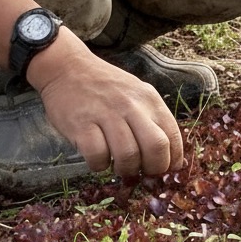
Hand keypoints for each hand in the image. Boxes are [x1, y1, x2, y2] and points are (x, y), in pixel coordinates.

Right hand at [27, 36, 183, 176]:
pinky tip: (97, 157)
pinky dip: (99, 165)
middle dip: (152, 169)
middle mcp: (132, 105)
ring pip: (128, 157)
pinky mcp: (82, 126)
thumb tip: (167, 159)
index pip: (173, 136)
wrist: (67, 69)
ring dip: (125, 170)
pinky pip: (98, 158)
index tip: (162, 172)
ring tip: (117, 165)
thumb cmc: (105, 87)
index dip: (171, 161)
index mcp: (149, 98)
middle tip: (141, 172)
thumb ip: (151, 120)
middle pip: (156, 147)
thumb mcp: (135, 94)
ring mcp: (107, 114)